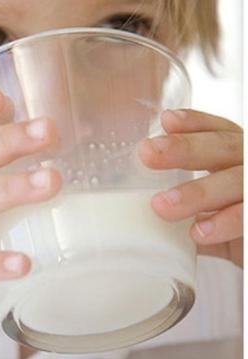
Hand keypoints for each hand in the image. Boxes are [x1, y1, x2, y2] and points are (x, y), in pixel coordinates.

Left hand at [138, 109, 242, 266]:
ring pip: (237, 181)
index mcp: (235, 159)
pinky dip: (226, 222)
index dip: (195, 123)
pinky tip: (199, 231)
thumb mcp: (203, 213)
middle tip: (148, 153)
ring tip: (163, 205)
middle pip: (225, 147)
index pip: (219, 131)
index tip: (166, 120)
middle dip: (186, 149)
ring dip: (199, 192)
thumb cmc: (231, 235)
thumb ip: (176, 203)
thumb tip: (125, 204)